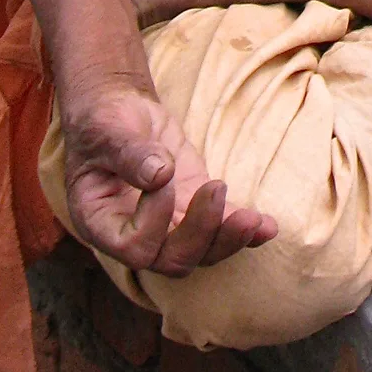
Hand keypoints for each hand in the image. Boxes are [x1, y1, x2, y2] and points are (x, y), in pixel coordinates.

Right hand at [60, 77, 277, 275]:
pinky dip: (247, 231)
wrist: (122, 112)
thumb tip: (161, 175)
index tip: (163, 176)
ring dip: (229, 238)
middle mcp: (135, 235)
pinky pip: (221, 229)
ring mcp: (168, 226)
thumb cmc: (103, 123)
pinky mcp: (194, 209)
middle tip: (216, 189)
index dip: (155, 220)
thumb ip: (131, 155)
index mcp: (102, 223)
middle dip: (202, 233)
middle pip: (174, 259)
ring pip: (202, 252)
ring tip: (252, 219)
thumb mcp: (108, 132)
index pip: (135, 247)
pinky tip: (269, 226)